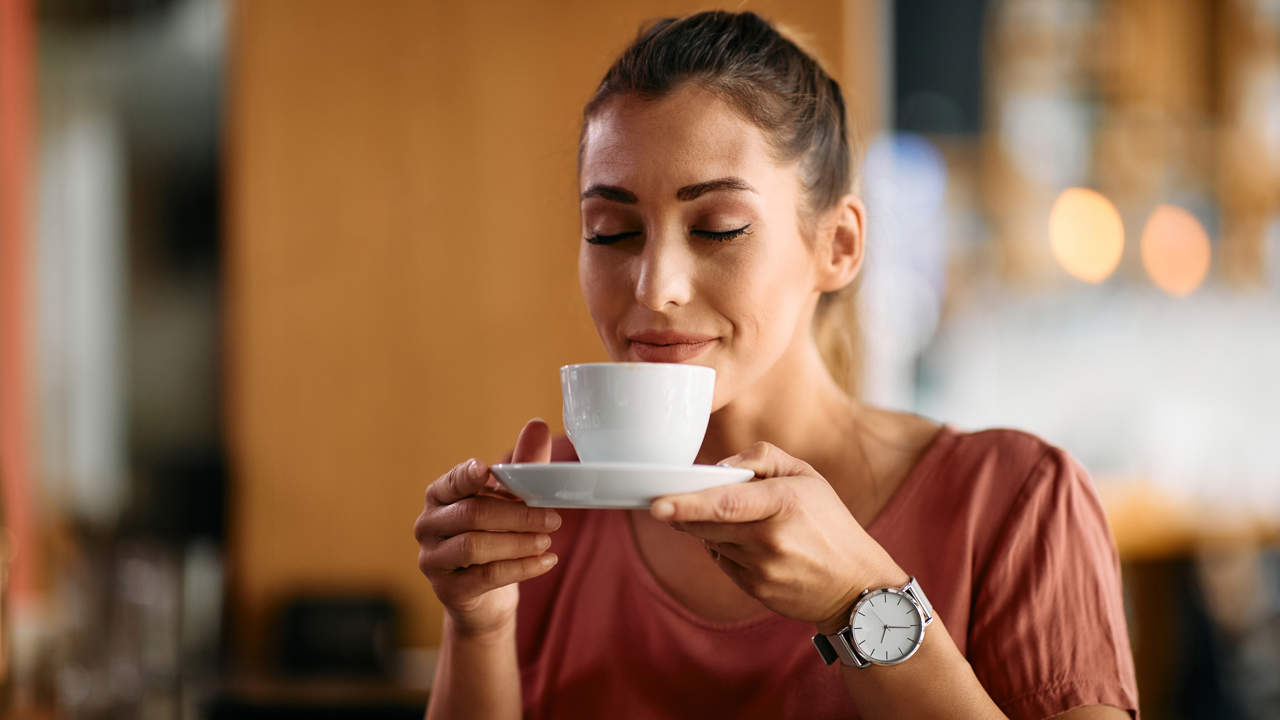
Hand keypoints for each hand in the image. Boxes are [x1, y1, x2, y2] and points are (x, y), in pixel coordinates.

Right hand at [414, 418, 562, 636]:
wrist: (485, 595)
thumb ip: (523, 465)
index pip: (452, 482)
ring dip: (518, 542)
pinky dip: (521, 567)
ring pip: (475, 546)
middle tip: (553, 518)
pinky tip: (546, 560)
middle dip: (517, 515)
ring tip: (548, 540)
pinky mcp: (448, 590)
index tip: (487, 471)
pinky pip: (486, 576)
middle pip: (472, 514)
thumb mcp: (511, 499)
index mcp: (440, 495)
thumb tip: (538, 424)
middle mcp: (428, 525)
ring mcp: (433, 560)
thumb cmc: (496, 534)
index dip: (468, 476)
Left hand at [650, 441, 905, 632]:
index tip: (657, 504)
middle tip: (664, 503)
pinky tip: (746, 542)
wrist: (855, 587)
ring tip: (734, 519)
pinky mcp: (756, 590)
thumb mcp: (807, 476)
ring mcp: (762, 569)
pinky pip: (722, 562)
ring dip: (707, 529)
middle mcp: (771, 539)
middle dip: (682, 514)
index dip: (688, 504)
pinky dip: (723, 548)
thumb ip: (762, 457)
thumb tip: (720, 466)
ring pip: (711, 542)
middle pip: (708, 525)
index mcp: (785, 503)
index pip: (726, 503)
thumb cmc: (829, 523)